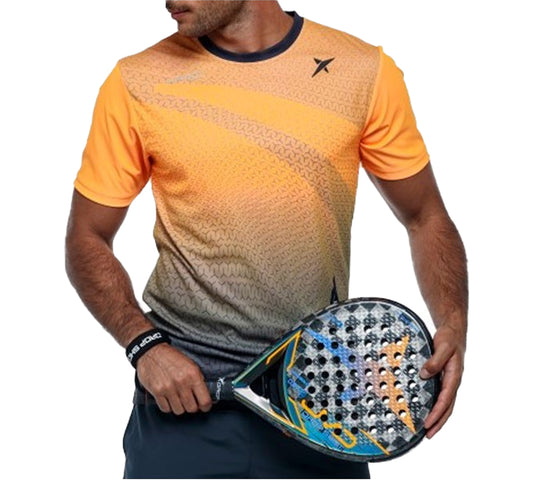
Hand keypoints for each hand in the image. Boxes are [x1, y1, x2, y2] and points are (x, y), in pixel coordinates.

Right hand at [136, 343, 211, 414]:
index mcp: (193, 374)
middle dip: (193, 406)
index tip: (205, 406)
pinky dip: (168, 406)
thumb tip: (207, 396)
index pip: (204, 400)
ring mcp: (168, 388)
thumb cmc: (171, 357)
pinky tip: (169, 398)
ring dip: (180, 407)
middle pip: (191, 408)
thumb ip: (199, 380)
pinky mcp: (157, 392)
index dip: (206, 406)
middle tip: (191, 401)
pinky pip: (166, 409)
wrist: (152, 351)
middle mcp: (181, 382)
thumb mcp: (191, 364)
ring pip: (179, 411)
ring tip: (179, 399)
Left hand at [420, 324, 464, 438]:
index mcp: (454, 376)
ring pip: (444, 404)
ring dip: (437, 417)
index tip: (428, 423)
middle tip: (428, 435)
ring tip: (426, 429)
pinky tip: (425, 409)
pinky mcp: (442, 378)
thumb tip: (424, 374)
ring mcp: (448, 381)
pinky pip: (439, 395)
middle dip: (438, 422)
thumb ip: (435, 360)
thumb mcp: (443, 347)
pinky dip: (434, 405)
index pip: (445, 400)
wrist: (452, 331)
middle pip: (447, 407)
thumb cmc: (449, 338)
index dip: (437, 413)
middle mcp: (452, 382)